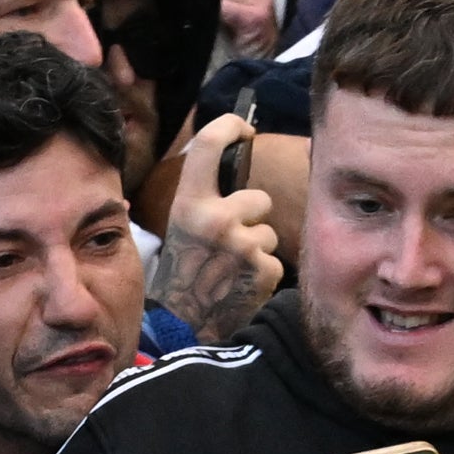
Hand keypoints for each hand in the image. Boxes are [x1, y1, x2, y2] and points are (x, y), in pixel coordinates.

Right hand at [156, 110, 280, 331]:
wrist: (180, 326)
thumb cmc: (180, 274)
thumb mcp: (179, 226)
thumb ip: (203, 199)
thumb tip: (233, 166)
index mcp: (189, 202)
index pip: (209, 143)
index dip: (231, 126)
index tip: (243, 130)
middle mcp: (216, 218)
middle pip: (259, 199)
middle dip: (252, 218)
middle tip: (230, 240)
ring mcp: (242, 244)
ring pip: (268, 232)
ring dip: (257, 248)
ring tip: (232, 268)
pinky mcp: (263, 269)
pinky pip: (273, 260)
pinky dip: (261, 273)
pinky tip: (240, 284)